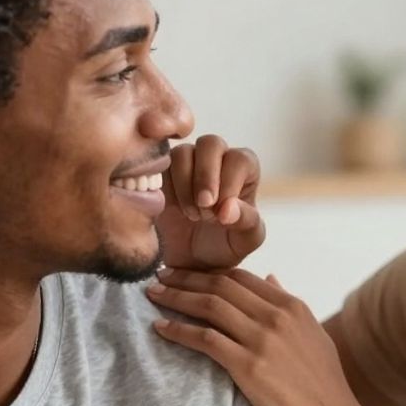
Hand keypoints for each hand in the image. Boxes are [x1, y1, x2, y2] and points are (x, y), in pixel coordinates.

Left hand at [146, 267, 379, 405]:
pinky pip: (205, 339)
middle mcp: (277, 316)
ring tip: (154, 294)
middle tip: (160, 275)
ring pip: (209, 306)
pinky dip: (179, 330)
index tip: (185, 272)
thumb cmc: (326, 388)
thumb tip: (270, 277)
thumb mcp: (314, 336)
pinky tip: (161, 328)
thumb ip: (289, 306)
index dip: (208, 271)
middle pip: (220, 285)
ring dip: (176, 297)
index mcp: (292, 306)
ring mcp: (262, 340)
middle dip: (186, 277)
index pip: (241, 276)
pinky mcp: (248, 366)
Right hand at [155, 135, 264, 270]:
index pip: (241, 159)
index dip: (230, 182)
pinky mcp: (161, 174)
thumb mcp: (244, 241)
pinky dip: (166, 188)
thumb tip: (229, 208)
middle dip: (206, 175)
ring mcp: (186, 164)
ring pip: (183, 152)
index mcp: (243, 171)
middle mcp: (216, 160)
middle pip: (211, 144)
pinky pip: (159, 167)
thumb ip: (246, 222)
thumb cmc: (224, 246)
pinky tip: (171, 210)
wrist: (189, 262)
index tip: (221, 211)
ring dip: (185, 184)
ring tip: (192, 215)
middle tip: (204, 206)